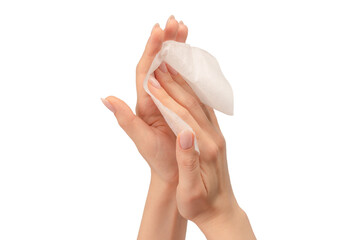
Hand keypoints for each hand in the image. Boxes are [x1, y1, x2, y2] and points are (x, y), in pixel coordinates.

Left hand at [102, 16, 187, 183]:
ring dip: (177, 48)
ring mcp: (169, 99)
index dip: (152, 49)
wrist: (174, 172)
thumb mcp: (140, 139)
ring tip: (184, 29)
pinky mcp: (181, 103)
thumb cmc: (158, 159)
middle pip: (159, 62)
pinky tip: (192, 53)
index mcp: (145, 101)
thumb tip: (105, 98)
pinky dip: (187, 65)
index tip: (158, 30)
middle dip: (167, 41)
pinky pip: (183, 80)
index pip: (146, 69)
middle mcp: (155, 96)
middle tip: (176, 22)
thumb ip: (124, 119)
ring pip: (172, 68)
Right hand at [147, 64, 255, 238]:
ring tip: (169, 67)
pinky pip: (203, 109)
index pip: (183, 116)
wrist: (221, 212)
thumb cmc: (201, 206)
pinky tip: (184, 85)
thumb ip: (188, 162)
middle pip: (192, 104)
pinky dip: (192, 94)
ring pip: (199, 103)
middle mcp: (214, 138)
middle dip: (173, 83)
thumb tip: (184, 134)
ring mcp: (216, 136)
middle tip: (157, 63)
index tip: (150, 82)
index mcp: (206, 150)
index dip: (165, 98)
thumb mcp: (191, 191)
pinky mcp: (215, 137)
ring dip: (183, 85)